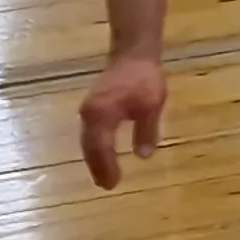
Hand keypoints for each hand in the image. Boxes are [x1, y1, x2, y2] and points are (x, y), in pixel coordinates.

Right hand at [79, 56, 169, 188]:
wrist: (132, 54)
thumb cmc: (144, 79)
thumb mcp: (151, 106)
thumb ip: (147, 131)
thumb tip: (144, 156)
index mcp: (102, 116)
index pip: (101, 148)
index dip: (106, 167)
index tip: (112, 184)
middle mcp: (89, 115)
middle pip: (90, 147)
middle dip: (97, 167)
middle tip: (106, 186)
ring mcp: (88, 110)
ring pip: (88, 141)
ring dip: (95, 159)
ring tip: (103, 176)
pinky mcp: (92, 107)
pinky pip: (90, 133)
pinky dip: (95, 147)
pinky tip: (103, 154)